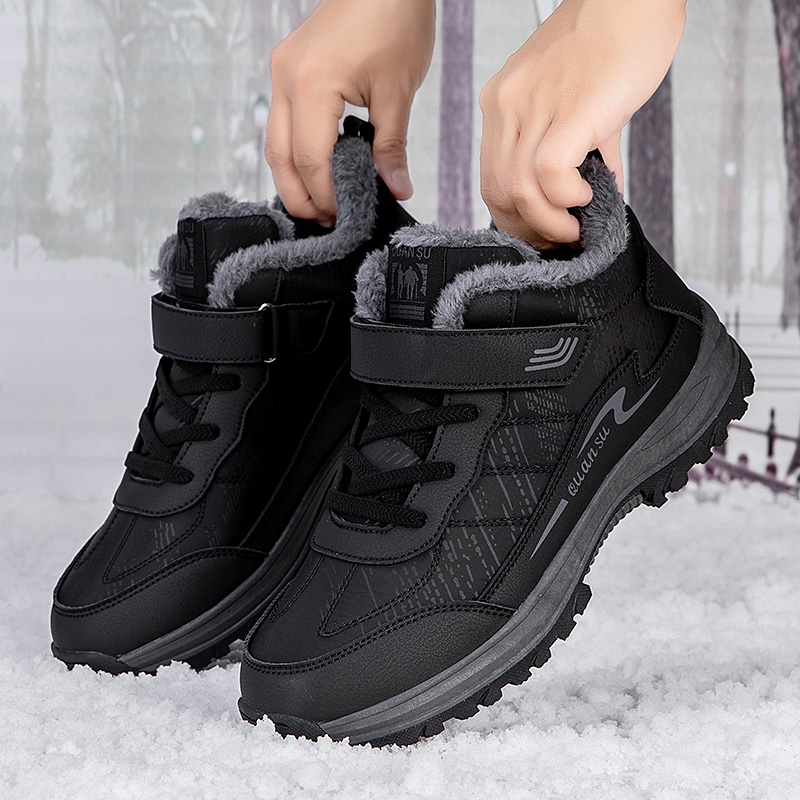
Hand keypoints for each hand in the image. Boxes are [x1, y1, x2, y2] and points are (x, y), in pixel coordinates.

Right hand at [266, 0, 434, 224]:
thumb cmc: (394, 17)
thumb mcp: (398, 91)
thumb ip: (391, 147)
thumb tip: (396, 189)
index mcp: (312, 84)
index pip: (310, 160)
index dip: (326, 195)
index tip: (345, 216)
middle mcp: (286, 78)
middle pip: (279, 157)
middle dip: (299, 196)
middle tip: (325, 222)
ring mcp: (282, 72)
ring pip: (275, 142)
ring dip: (294, 177)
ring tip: (321, 202)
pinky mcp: (289, 68)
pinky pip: (283, 121)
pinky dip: (296, 151)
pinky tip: (317, 168)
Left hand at [478, 0, 685, 247]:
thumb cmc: (613, 39)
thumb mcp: (576, 98)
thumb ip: (577, 147)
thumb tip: (591, 188)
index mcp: (504, 103)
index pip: (492, 179)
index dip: (515, 217)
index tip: (541, 233)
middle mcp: (508, 106)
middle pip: (498, 193)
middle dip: (528, 229)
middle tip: (560, 241)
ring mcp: (532, 108)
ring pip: (520, 192)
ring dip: (550, 223)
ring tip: (576, 228)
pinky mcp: (566, 112)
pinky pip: (548, 176)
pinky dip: (566, 198)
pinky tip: (586, 197)